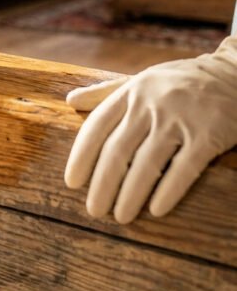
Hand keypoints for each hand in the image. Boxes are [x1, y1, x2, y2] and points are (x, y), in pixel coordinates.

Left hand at [64, 36, 236, 223]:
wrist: (236, 73)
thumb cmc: (181, 81)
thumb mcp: (142, 79)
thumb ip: (105, 91)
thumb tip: (70, 100)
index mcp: (131, 92)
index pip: (96, 127)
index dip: (81, 156)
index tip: (72, 182)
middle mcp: (150, 104)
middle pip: (117, 151)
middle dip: (102, 184)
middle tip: (94, 210)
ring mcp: (180, 119)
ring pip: (147, 164)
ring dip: (131, 194)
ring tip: (120, 216)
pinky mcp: (208, 135)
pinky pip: (183, 169)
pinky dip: (168, 191)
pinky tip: (155, 210)